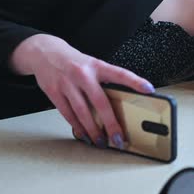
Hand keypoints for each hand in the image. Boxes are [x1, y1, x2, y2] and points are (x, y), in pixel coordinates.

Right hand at [9, 34, 154, 147]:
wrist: (45, 52)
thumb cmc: (74, 62)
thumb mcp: (92, 65)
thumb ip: (104, 81)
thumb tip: (120, 104)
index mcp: (96, 66)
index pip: (120, 73)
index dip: (135, 81)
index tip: (149, 90)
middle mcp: (82, 74)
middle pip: (100, 102)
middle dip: (111, 123)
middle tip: (119, 137)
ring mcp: (67, 83)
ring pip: (83, 111)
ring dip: (93, 130)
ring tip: (101, 141)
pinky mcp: (53, 91)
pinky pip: (67, 114)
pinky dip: (77, 126)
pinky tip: (84, 134)